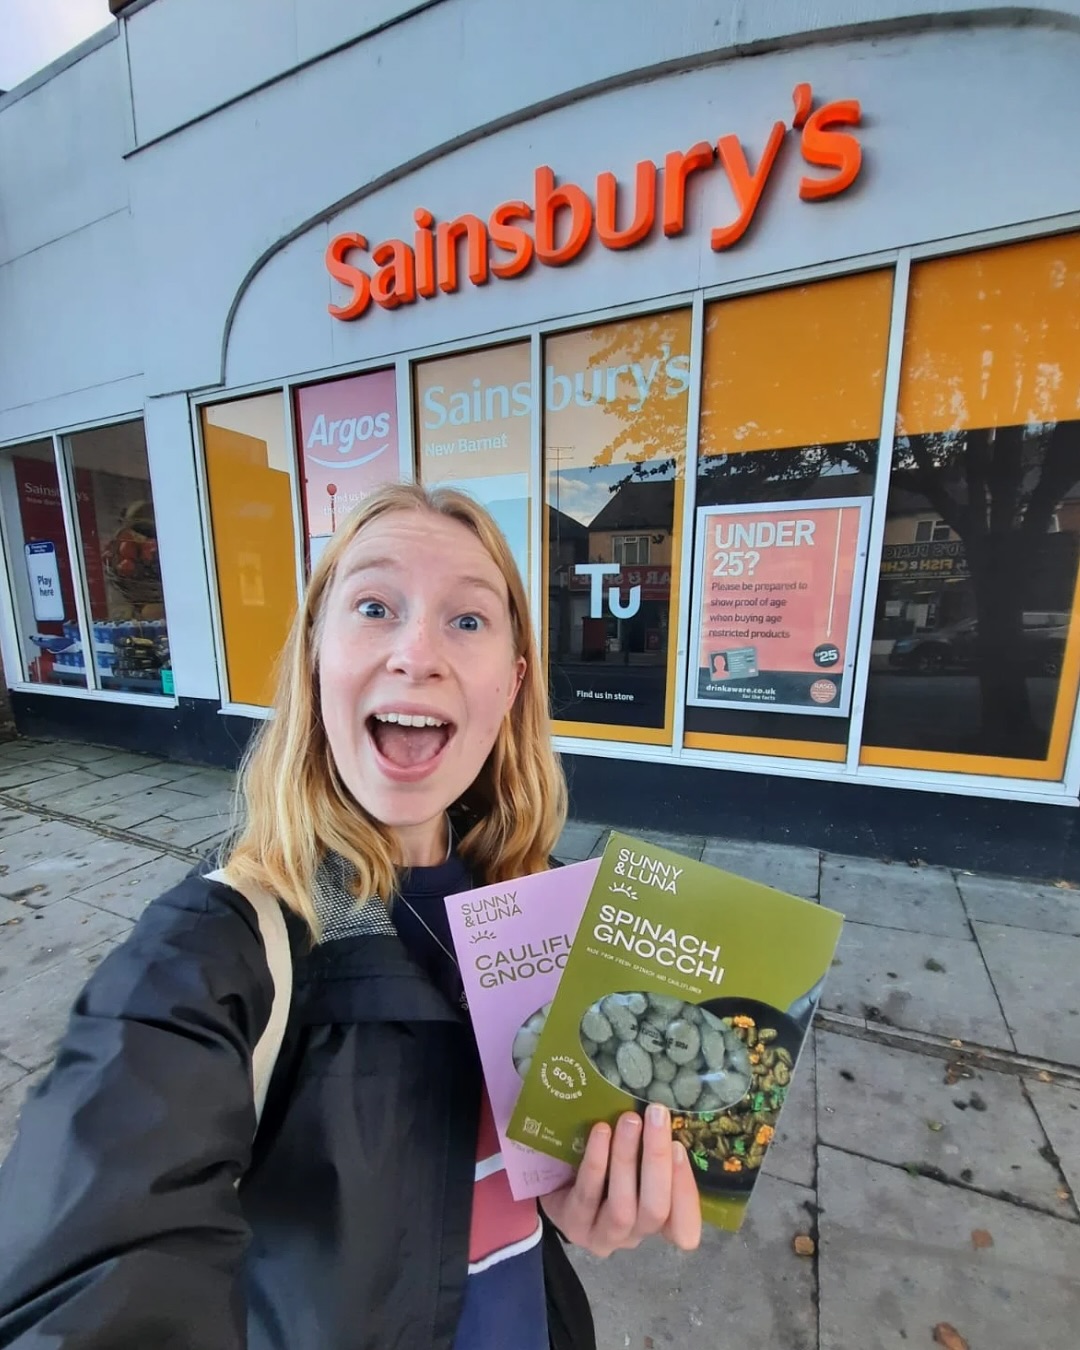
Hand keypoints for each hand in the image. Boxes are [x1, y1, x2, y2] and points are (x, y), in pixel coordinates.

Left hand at [539, 1105, 701, 1257]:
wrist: (553, 1177)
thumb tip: (665, 1116)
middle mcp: (634, 1235)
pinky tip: (601, 1132)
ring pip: (623, 1207)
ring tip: (630, 1120)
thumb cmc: (604, 1165)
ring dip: (627, 1159)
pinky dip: (597, 1161)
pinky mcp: (573, 1226)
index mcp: (656, 1222)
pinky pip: (588, 1195)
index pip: (684, 1228)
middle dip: (658, 1159)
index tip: (679, 1148)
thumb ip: (650, 1152)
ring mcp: (602, 1236)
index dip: (686, 1194)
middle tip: (657, 1115)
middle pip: (655, 1210)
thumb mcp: (633, 1159)